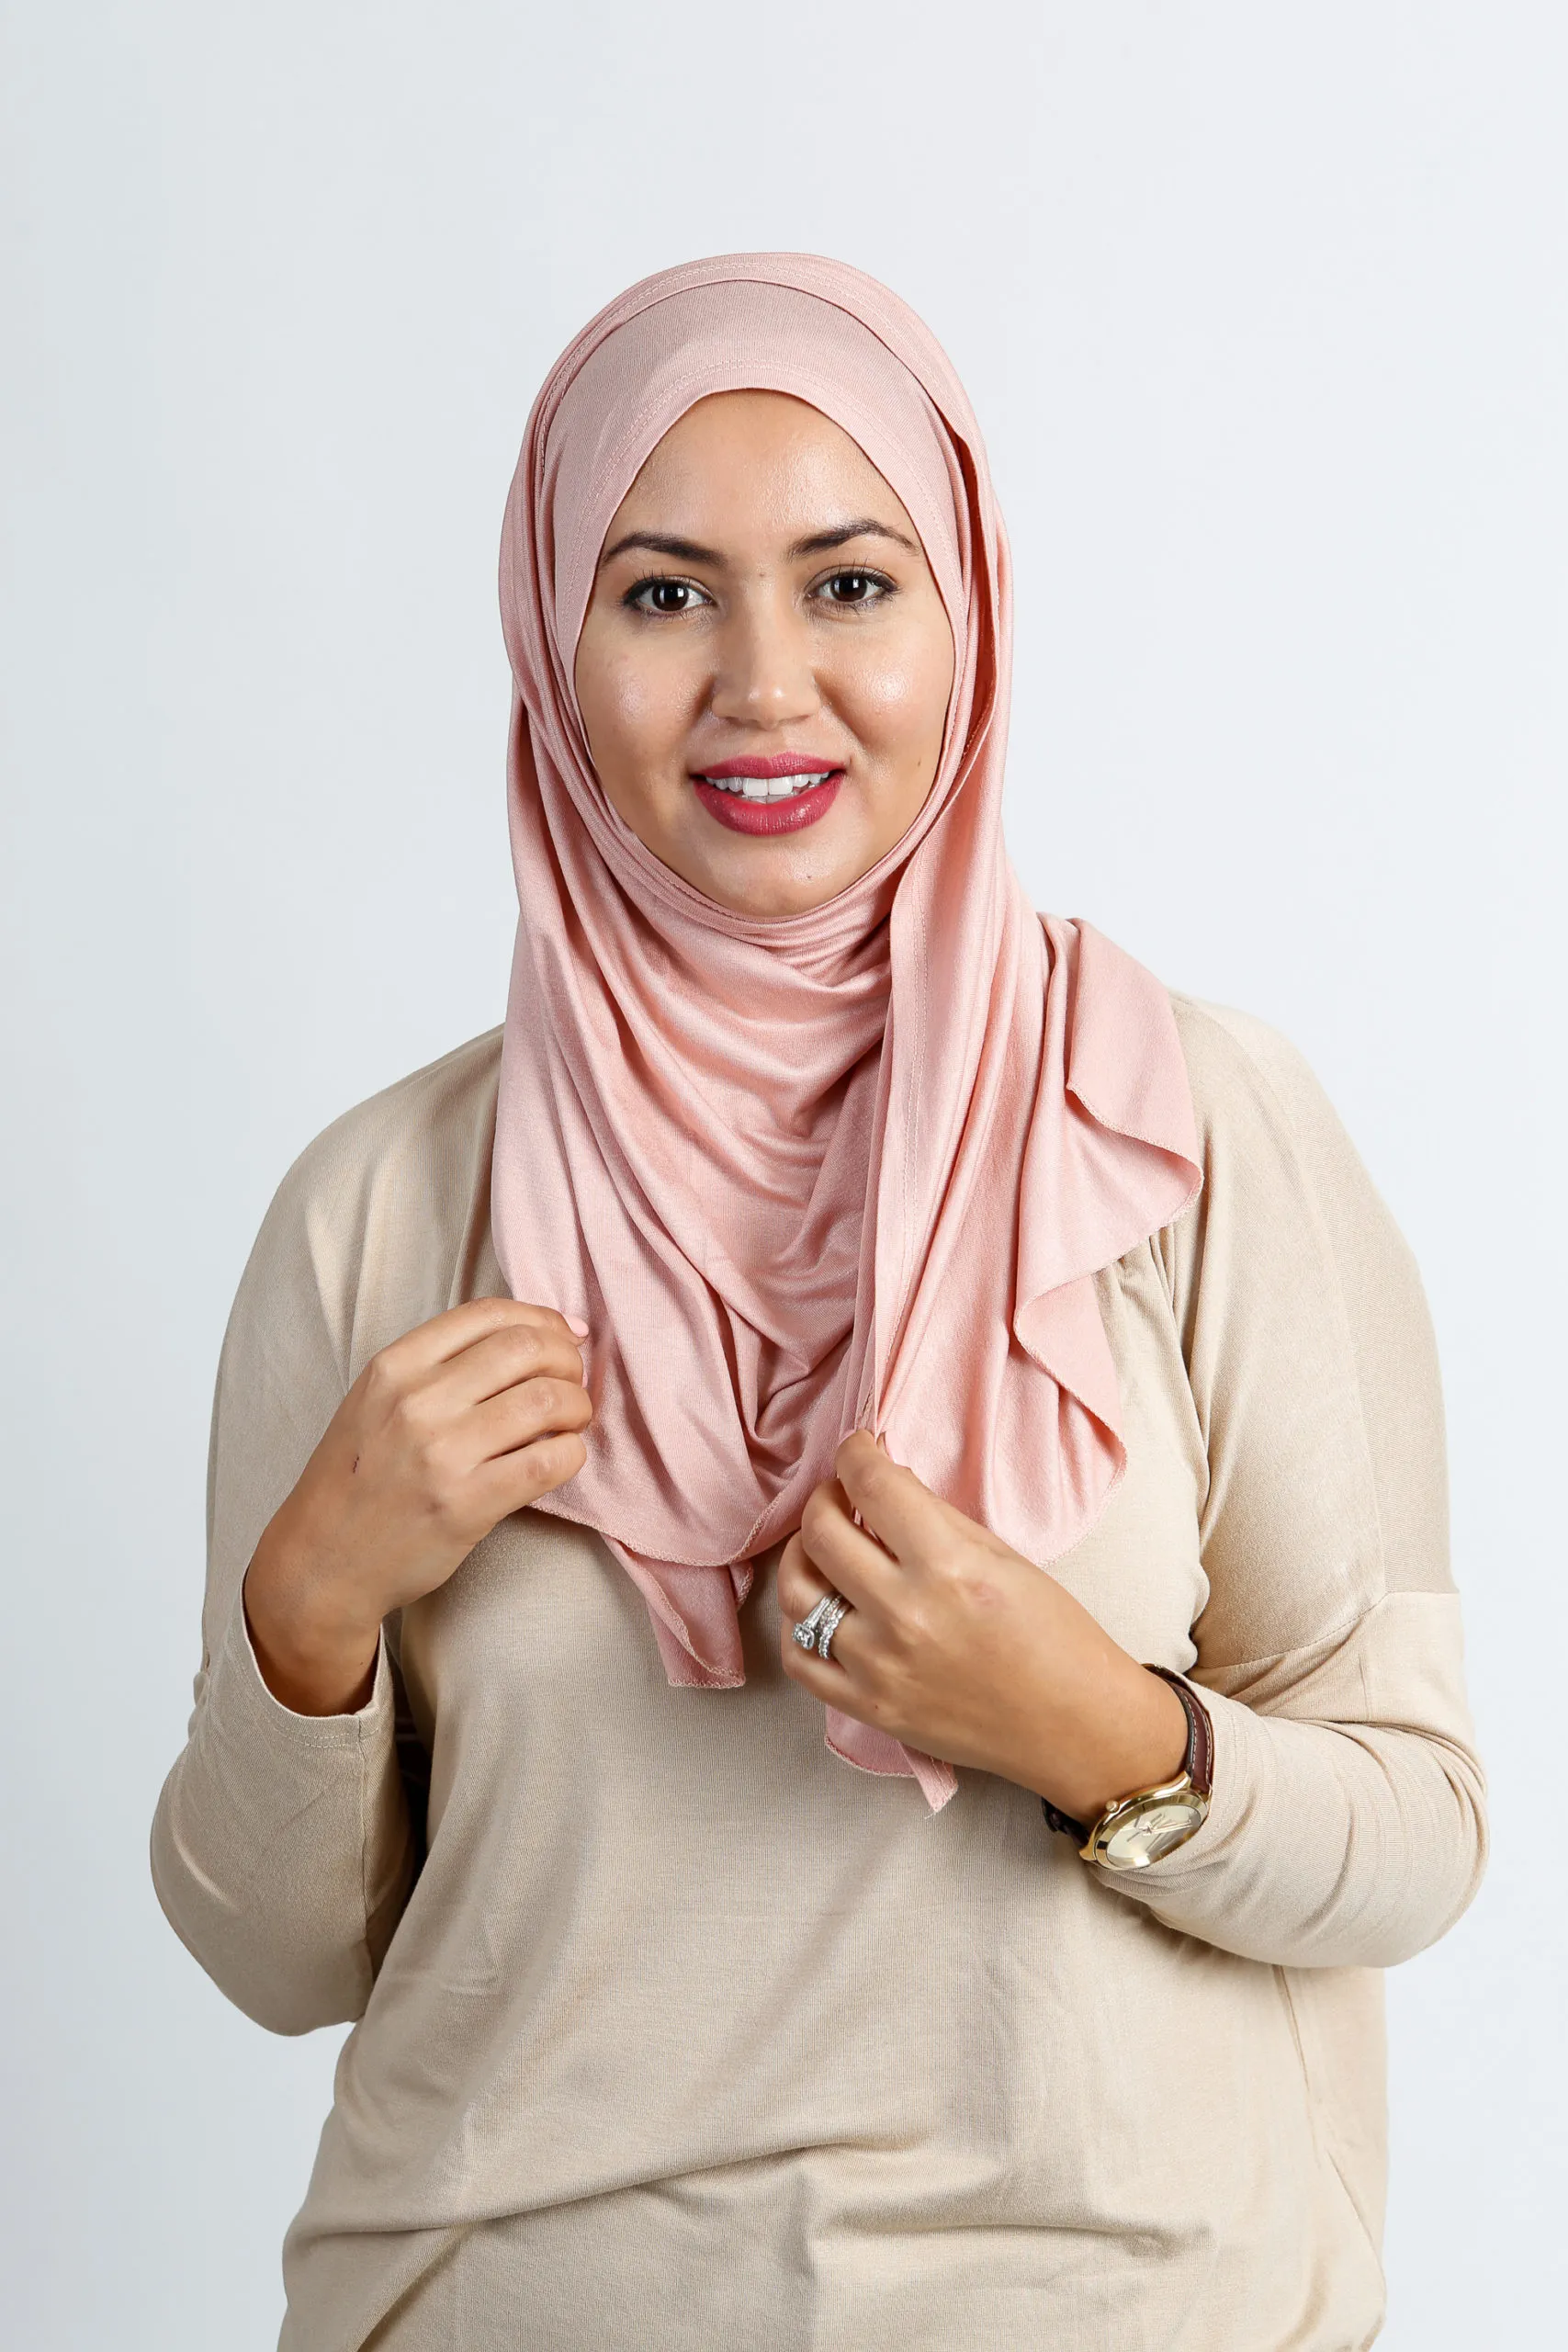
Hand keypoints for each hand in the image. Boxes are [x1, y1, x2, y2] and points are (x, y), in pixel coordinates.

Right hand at [244, 1300, 591, 1715]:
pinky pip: (549, 1462)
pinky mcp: (465, 1505)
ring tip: (570, 1423)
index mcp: (394, 1366)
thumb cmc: (361, 1477)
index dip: (543, 1320)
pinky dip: (571, 1454)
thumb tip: (543, 1333)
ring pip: (548, 1400)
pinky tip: (560, 1459)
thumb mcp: (378, 1400)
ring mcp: (441, 1454)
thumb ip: (443, 1364)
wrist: (322, 1561)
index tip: (566, 1339)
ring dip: (577, 1408)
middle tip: (573, 1385)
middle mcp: (416, 1401)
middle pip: (527, 1348)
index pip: (489, 1313)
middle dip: (568, 1361)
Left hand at [778, 1433, 1187, 1821]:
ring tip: (822, 1546)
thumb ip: (938, 1519)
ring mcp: (880, 1667)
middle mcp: (905, 1615)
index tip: (857, 1449)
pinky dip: (796, 1624)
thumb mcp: (1006, 1558)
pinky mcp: (870, 1708)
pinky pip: (800, 1659)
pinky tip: (818, 1605)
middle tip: (839, 1495)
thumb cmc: (1056, 1638)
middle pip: (822, 1533)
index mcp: (948, 1567)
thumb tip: (886, 1485)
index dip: (855, 1455)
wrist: (1075, 1726)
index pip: (873, 1487)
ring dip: (803, 1555)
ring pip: (796, 1594)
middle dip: (825, 1498)